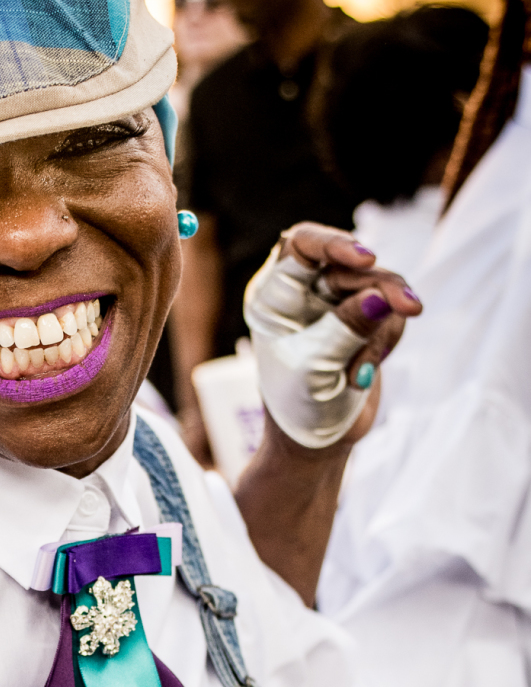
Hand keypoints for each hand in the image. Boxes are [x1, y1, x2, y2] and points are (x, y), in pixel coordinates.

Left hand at [244, 224, 421, 450]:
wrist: (313, 443)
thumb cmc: (297, 406)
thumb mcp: (316, 367)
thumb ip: (347, 328)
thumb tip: (381, 297)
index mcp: (276, 294)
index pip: (302, 244)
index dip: (334, 243)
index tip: (365, 259)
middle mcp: (305, 292)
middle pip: (352, 264)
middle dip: (382, 287)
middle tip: (411, 308)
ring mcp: (337, 306)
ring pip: (380, 288)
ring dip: (382, 328)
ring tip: (363, 372)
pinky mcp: (365, 323)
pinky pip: (391, 315)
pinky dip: (383, 345)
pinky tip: (362, 377)